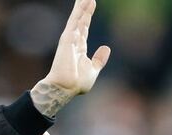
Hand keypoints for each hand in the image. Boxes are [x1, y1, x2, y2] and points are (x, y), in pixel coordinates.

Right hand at [31, 0, 110, 116]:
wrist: (65, 88)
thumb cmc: (76, 83)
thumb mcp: (93, 71)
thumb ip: (99, 60)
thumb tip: (106, 47)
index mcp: (79, 48)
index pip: (84, 28)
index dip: (87, 16)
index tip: (91, 4)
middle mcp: (74, 41)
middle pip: (80, 20)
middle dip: (84, 7)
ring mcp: (70, 39)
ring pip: (77, 18)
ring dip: (82, 6)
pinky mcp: (67, 38)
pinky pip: (74, 21)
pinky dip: (78, 11)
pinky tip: (83, 2)